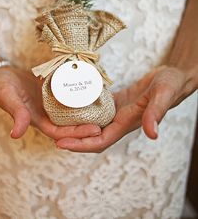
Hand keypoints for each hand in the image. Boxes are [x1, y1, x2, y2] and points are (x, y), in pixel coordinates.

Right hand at [0, 66, 101, 139]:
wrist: (0, 74)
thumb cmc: (1, 87)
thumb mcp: (8, 98)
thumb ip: (15, 113)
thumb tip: (16, 134)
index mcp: (37, 121)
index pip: (61, 133)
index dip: (78, 134)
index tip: (96, 129)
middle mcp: (46, 115)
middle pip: (70, 125)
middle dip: (88, 125)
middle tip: (108, 120)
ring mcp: (50, 104)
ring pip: (71, 112)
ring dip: (86, 112)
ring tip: (106, 107)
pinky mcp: (52, 92)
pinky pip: (68, 97)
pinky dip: (79, 97)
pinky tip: (92, 91)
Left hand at [56, 65, 197, 152]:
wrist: (173, 78)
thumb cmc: (169, 87)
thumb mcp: (163, 96)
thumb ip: (156, 113)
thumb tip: (152, 134)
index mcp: (127, 123)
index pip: (100, 141)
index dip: (80, 145)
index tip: (60, 143)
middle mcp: (119, 121)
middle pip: (91, 136)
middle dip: (71, 138)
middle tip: (50, 133)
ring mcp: (117, 112)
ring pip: (92, 124)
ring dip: (75, 126)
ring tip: (54, 119)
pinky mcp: (116, 102)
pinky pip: (96, 110)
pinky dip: (84, 110)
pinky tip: (71, 103)